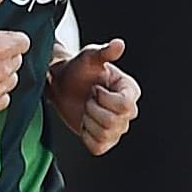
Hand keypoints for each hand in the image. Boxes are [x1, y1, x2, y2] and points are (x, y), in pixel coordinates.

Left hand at [48, 38, 139, 153]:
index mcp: (130, 91)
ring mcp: (117, 127)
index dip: (104, 99)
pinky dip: (86, 137)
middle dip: (93, 110)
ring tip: (85, 109)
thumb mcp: (89, 58)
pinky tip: (84, 123)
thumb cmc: (77, 69)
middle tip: (87, 99)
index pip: (125, 106)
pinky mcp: (104, 140)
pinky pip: (98, 147)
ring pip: (106, 135)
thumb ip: (104, 52)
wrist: (61, 84)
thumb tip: (118, 44)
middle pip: (115, 122)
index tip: (95, 89)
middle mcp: (128, 111)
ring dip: (88, 122)